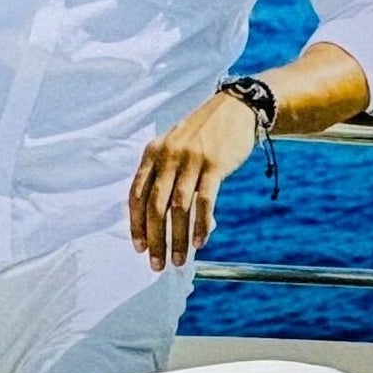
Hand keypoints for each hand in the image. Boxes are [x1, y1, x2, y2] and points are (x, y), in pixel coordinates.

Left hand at [128, 92, 261, 267]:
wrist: (237, 108)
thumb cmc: (204, 134)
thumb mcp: (176, 147)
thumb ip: (167, 178)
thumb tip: (164, 222)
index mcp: (153, 153)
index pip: (136, 195)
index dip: (136, 225)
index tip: (139, 248)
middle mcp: (168, 156)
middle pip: (155, 206)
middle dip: (154, 239)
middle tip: (156, 264)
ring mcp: (192, 160)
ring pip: (179, 208)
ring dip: (176, 239)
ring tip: (178, 260)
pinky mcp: (215, 165)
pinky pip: (204, 201)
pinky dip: (201, 225)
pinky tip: (199, 242)